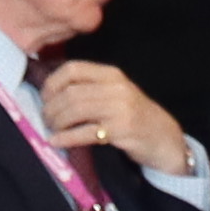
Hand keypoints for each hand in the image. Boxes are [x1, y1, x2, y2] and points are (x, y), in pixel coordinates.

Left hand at [39, 61, 194, 175]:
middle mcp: (116, 87)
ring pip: (75, 110)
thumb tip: (51, 94)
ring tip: (51, 130)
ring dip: (56, 122)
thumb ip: (91, 89)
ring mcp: (120, 108)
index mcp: (111, 74)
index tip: (44, 98)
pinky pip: (85, 132)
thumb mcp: (116, 95)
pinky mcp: (121, 130)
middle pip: (70, 92)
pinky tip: (56, 141)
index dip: (52, 83)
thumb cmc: (136, 117)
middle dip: (51, 108)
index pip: (73, 69)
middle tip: (45, 120)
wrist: (165, 139)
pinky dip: (66, 137)